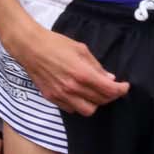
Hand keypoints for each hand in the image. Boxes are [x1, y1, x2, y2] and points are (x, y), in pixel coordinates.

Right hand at [6, 24, 126, 116]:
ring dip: (95, 103)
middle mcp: (73, 88)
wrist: (29, 47)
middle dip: (110, 95)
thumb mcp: (81, 49)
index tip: (124, 86)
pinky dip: (79, 104)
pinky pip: (71, 109)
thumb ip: (96, 66)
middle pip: (101, 101)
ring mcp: (61, 95)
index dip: (121, 89)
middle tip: (110, 87)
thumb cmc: (55, 43)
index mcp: (82, 74)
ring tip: (94, 93)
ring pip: (87, 110)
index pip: (110, 90)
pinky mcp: (51, 97)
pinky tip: (79, 94)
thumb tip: (109, 78)